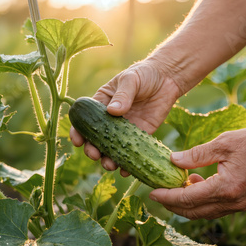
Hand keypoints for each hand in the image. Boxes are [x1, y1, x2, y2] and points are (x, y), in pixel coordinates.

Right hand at [70, 58, 184, 173]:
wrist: (168, 79)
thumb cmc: (144, 74)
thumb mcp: (131, 79)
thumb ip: (123, 94)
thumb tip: (112, 111)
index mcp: (102, 104)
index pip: (85, 120)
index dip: (78, 131)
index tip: (77, 141)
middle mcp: (110, 120)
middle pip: (96, 139)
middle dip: (92, 149)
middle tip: (95, 155)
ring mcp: (124, 130)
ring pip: (112, 149)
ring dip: (108, 159)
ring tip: (109, 165)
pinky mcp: (140, 136)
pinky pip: (132, 153)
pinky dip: (128, 164)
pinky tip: (126, 170)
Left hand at [149, 125, 245, 219]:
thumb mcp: (222, 142)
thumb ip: (196, 154)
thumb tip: (172, 160)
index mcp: (226, 188)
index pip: (188, 199)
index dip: (167, 197)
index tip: (152, 192)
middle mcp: (234, 202)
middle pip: (194, 212)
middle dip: (173, 205)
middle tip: (159, 193)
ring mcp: (241, 206)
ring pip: (206, 212)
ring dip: (188, 204)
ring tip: (178, 186)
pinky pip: (217, 208)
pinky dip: (203, 201)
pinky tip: (197, 183)